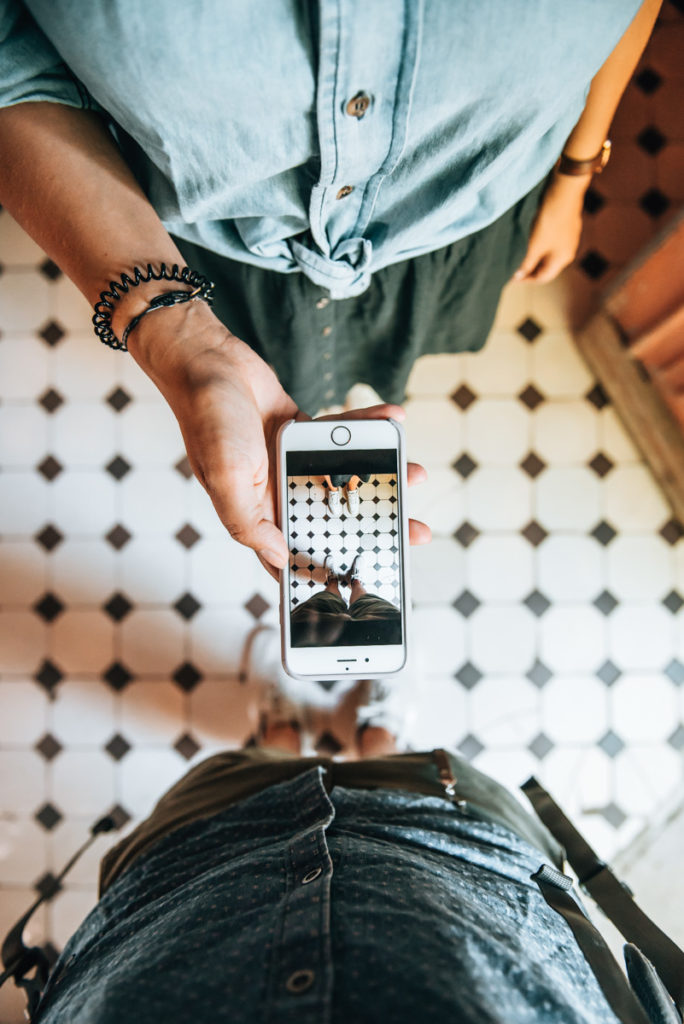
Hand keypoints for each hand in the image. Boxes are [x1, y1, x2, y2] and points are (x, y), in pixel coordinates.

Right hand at [127, 300, 430, 576]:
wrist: (206, 362)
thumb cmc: (207, 419)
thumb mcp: (226, 479)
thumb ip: (250, 523)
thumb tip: (281, 557)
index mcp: (257, 512)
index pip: (295, 554)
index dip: (326, 571)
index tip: (365, 581)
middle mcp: (277, 491)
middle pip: (334, 518)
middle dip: (374, 525)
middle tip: (413, 532)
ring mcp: (292, 461)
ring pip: (345, 476)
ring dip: (382, 474)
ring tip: (416, 474)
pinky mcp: (303, 432)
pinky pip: (342, 434)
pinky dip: (367, 426)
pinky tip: (393, 420)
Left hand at [513, 172, 586, 283]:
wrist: (563, 192)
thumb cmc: (549, 222)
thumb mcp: (534, 246)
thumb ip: (527, 263)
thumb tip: (519, 276)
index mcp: (562, 260)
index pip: (543, 277)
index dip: (527, 279)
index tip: (512, 277)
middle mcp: (568, 251)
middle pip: (547, 266)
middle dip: (531, 268)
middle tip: (514, 266)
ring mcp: (568, 238)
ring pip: (549, 253)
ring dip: (535, 256)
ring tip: (520, 254)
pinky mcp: (566, 226)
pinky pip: (552, 242)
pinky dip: (541, 245)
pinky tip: (531, 239)